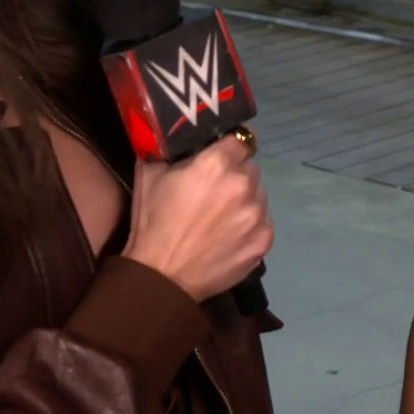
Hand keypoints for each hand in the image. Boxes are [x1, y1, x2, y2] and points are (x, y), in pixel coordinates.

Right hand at [124, 133, 272, 300]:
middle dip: (236, 174)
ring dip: (245, 200)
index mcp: (217, 163)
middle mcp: (244, 184)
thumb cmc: (152, 223)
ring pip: (259, 195)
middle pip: (250, 167)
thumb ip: (169, 149)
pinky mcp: (264, 241)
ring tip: (222, 217)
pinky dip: (250, 226)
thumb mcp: (149, 173)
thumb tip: (175, 137)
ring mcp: (258, 214)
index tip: (224, 153)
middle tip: (215, 190)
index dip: (232, 144)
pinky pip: (263, 222)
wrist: (162, 276)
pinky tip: (230, 236)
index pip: (242, 138)